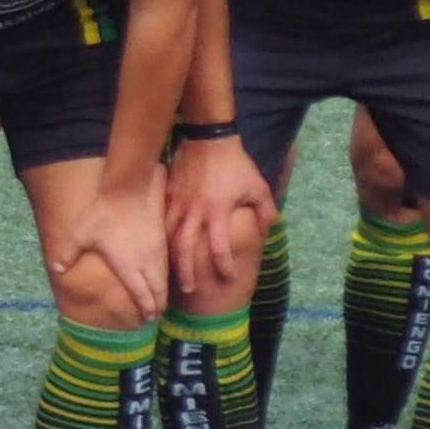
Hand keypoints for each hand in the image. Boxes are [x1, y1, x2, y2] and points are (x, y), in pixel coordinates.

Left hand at [45, 170, 172, 329]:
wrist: (128, 187)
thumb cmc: (104, 213)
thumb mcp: (80, 235)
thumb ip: (67, 254)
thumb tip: (56, 269)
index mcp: (129, 266)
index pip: (141, 294)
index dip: (145, 308)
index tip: (146, 318)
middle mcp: (147, 262)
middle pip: (158, 290)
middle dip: (157, 305)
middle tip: (155, 316)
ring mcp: (157, 249)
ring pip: (164, 277)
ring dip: (163, 291)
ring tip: (160, 299)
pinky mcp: (162, 237)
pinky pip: (166, 263)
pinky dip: (166, 275)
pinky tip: (161, 275)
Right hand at [166, 135, 272, 301]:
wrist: (209, 138)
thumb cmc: (236, 164)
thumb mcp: (258, 187)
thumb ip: (266, 212)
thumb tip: (267, 232)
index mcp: (218, 212)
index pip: (219, 248)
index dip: (224, 266)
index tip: (228, 278)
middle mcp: (196, 211)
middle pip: (184, 248)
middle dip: (186, 272)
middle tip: (189, 290)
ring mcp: (179, 203)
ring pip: (169, 237)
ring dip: (170, 258)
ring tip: (171, 275)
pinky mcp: (169, 195)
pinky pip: (163, 220)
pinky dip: (162, 237)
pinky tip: (162, 249)